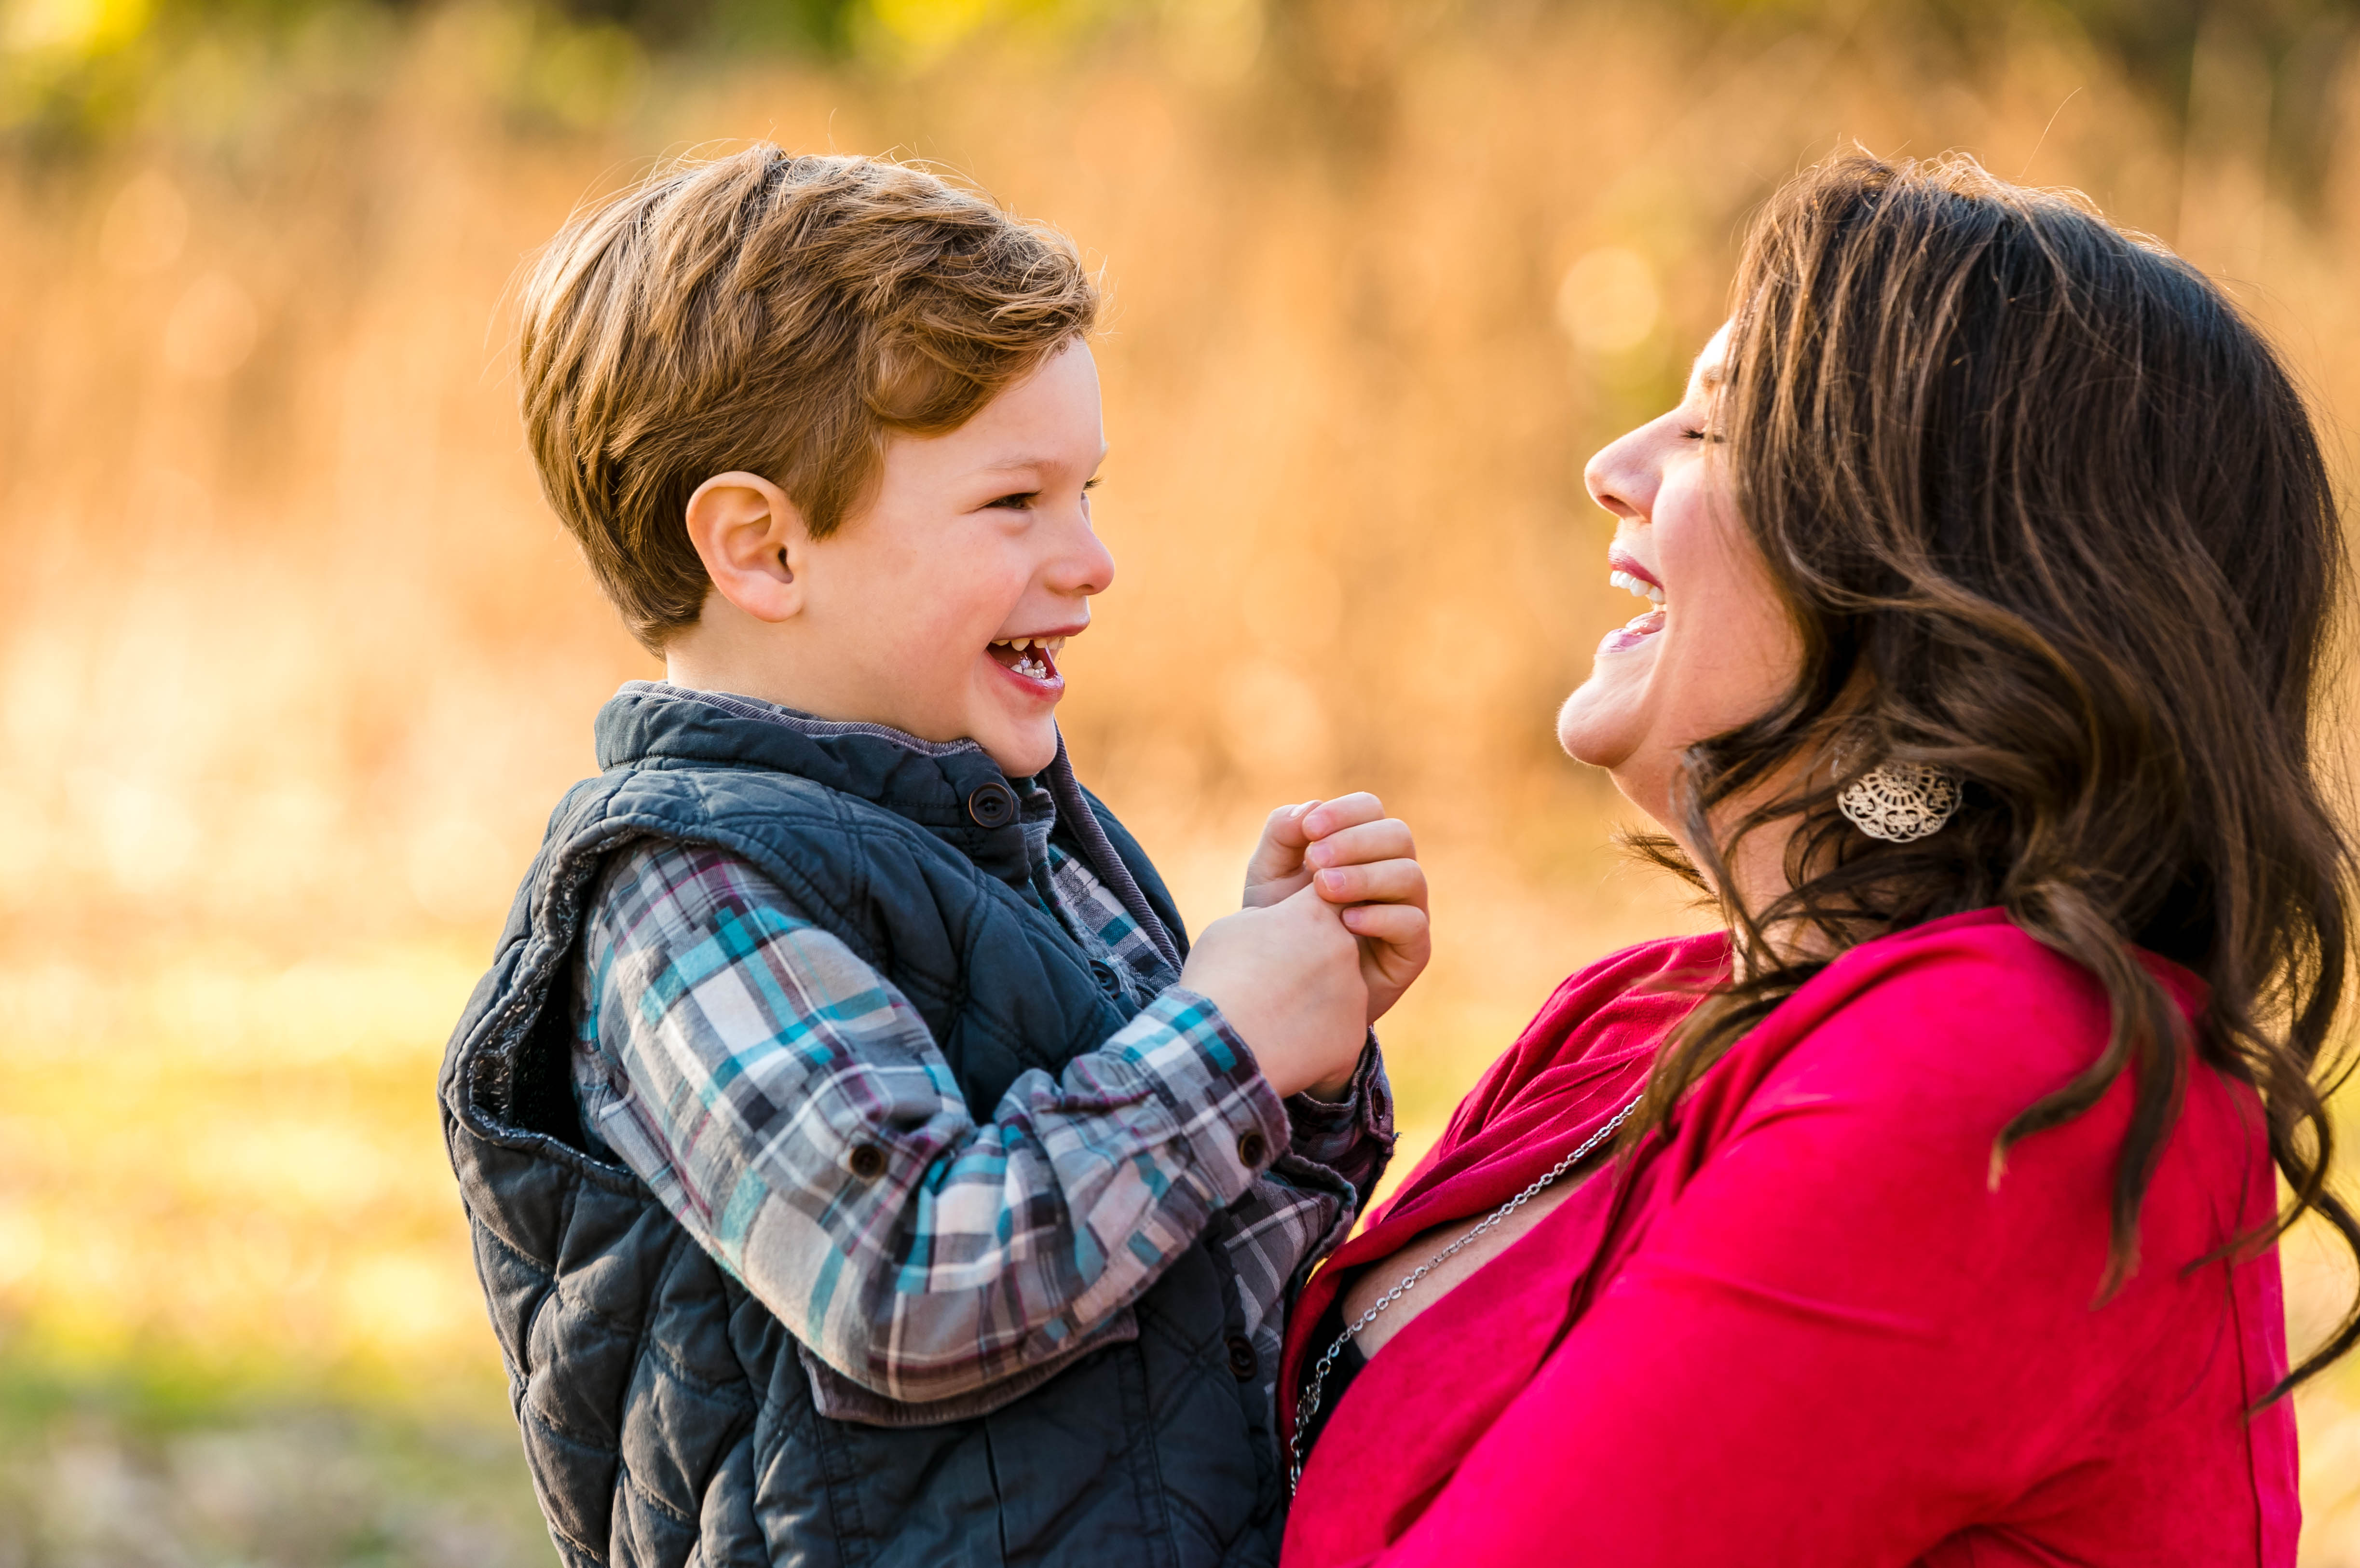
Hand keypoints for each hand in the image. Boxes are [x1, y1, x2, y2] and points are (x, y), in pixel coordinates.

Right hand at [1179, 885, 1368, 1098]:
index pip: (1328, 898)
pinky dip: (1316, 1039)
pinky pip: (1339, 1032)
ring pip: (1338, 992)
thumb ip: (1266, 920)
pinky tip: (1286, 1045)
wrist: (1217, 1044)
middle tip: (1274, 985)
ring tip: (1275, 1019)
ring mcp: (1354, 993)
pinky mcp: (1354, 1034)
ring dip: (1312, 1001)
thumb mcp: (1230, 930)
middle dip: (1309, 964)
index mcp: (1313, 915)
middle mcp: (1343, 948)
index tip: (1289, 932)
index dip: (1308, 915)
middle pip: (1335, 949)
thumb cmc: (1216, 980)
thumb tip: (1276, 924)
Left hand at [1242, 792, 1430, 1027]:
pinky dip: (1381, 917)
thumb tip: (1310, 808)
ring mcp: (1406, 909)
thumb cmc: (1278, 927)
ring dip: (1366, 876)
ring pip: (1409, 875)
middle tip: (1316, 861)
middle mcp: (1390, 871)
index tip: (1309, 830)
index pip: (1370, 809)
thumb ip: (1282, 838)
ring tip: (1323, 890)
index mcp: (1359, 846)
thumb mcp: (1268, 878)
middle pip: (1397, 835)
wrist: (1283, 991)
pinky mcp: (1413, 950)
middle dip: (1355, 842)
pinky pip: (1413, 923)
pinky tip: (1345, 923)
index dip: (1343, 813)